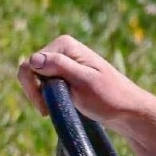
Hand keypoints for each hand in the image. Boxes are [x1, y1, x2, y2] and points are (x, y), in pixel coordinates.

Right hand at [16, 35, 155, 137]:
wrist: (126, 110)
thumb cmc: (109, 97)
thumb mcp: (84, 82)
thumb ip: (59, 67)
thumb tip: (33, 59)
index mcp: (64, 45)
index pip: (30, 64)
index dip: (32, 87)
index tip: (46, 107)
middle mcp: (61, 48)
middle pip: (28, 69)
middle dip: (35, 91)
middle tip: (48, 110)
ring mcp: (61, 60)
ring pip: (33, 78)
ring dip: (40, 95)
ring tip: (55, 108)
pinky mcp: (62, 73)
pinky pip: (41, 83)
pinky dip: (44, 96)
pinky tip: (57, 104)